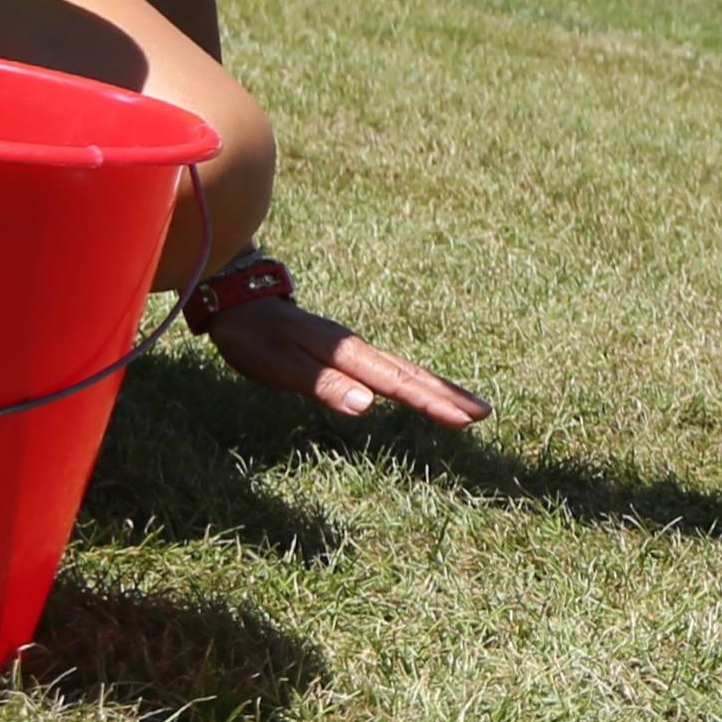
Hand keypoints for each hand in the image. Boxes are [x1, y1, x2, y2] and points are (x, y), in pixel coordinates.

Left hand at [207, 290, 489, 428]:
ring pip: (404, 370)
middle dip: (449, 395)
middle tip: (485, 415)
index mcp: (347, 354)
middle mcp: (357, 349)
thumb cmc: (254, 338)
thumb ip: (325, 386)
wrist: (235, 300)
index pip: (398, 384)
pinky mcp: (344, 353)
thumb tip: (370, 406)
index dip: (432, 403)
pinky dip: (414, 382)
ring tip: (468, 407)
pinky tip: (420, 389)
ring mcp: (353, 349)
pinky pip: (389, 370)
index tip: (465, 421)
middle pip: (412, 374)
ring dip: (437, 388)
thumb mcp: (282, 367)